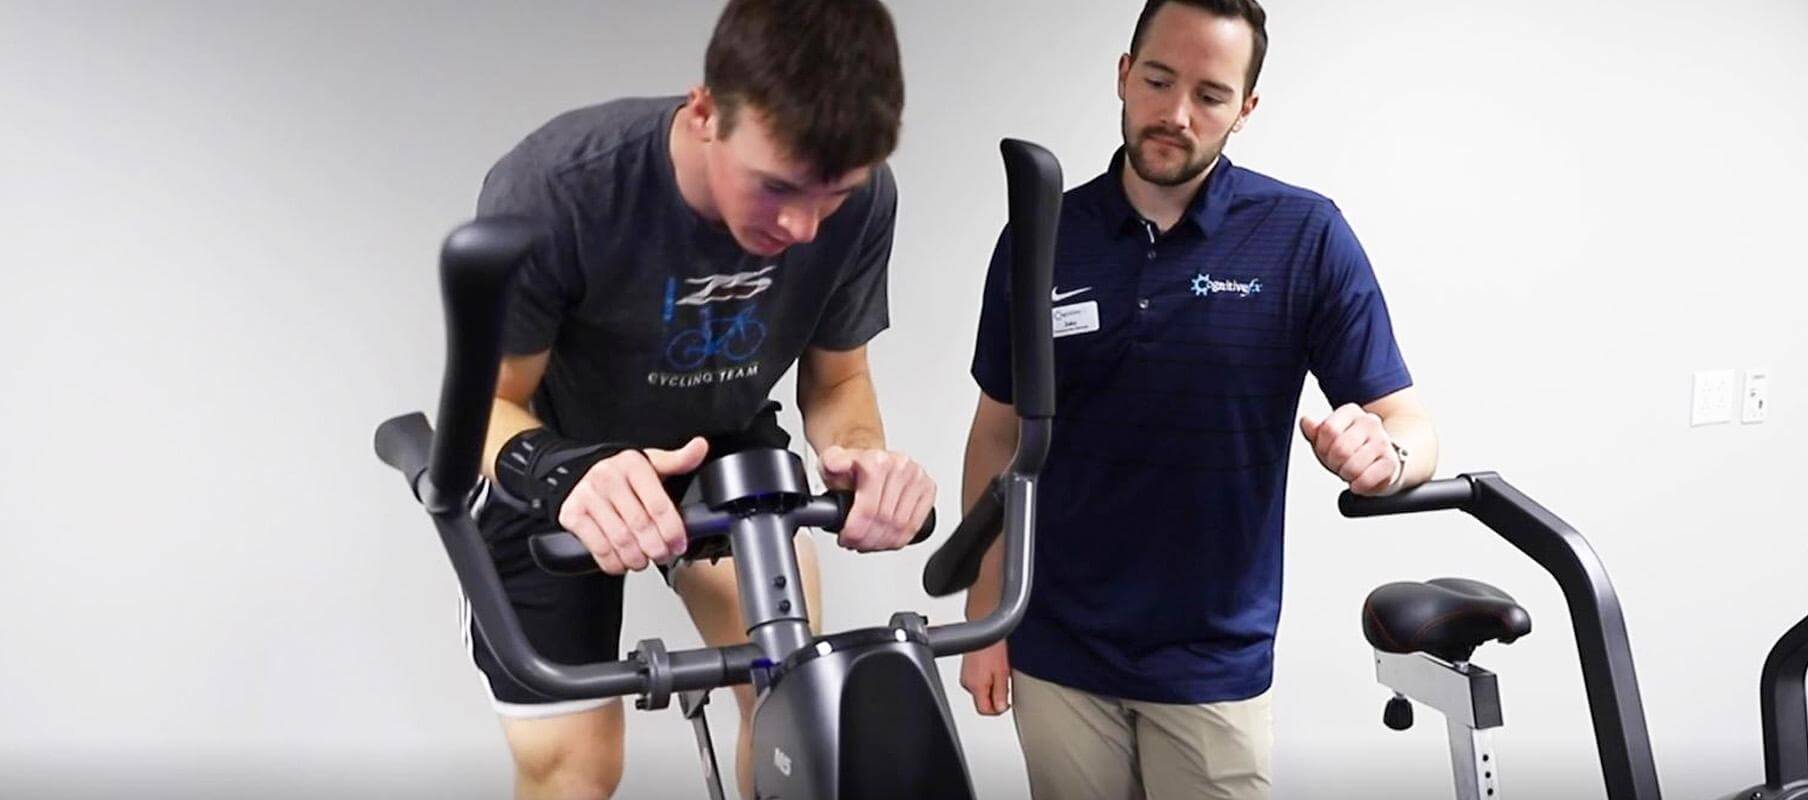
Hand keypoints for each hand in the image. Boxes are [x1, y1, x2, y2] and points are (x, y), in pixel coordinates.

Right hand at [557, 437, 708, 573]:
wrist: (582, 474)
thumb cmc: (623, 474)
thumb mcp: (651, 464)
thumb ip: (678, 461)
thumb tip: (700, 447)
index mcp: (632, 464)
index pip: (658, 505)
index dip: (672, 531)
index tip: (679, 545)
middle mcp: (607, 477)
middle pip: (640, 525)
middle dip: (656, 548)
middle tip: (662, 556)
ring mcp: (587, 495)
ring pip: (620, 539)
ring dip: (636, 558)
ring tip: (643, 560)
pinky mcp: (572, 513)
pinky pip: (598, 547)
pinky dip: (613, 562)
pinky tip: (622, 562)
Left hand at [817, 446, 935, 551]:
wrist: (869, 460)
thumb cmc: (852, 467)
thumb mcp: (831, 463)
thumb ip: (831, 462)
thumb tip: (835, 464)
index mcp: (877, 461)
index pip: (868, 509)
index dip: (855, 532)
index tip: (846, 538)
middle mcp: (900, 466)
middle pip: (885, 519)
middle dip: (867, 539)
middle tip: (855, 544)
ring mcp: (917, 477)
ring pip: (902, 526)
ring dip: (883, 542)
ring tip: (869, 544)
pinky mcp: (928, 488)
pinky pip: (915, 524)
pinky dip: (900, 539)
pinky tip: (886, 541)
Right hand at [960, 641, 1011, 714]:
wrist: (982, 628)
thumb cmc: (992, 647)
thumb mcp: (1002, 672)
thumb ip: (1000, 693)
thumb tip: (1000, 708)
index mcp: (976, 686)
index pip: (984, 710)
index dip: (997, 710)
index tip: (1006, 704)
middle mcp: (967, 683)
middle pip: (981, 701)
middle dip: (994, 698)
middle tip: (1005, 685)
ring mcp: (965, 676)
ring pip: (980, 691)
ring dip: (990, 688)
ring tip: (999, 672)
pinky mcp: (966, 669)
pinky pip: (977, 682)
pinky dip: (986, 679)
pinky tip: (992, 668)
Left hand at [1299, 404, 1400, 496]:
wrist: (1383, 461)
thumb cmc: (1352, 449)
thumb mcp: (1328, 439)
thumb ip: (1314, 431)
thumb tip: (1306, 421)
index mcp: (1351, 412)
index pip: (1328, 429)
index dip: (1322, 448)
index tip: (1327, 452)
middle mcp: (1370, 422)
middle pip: (1340, 449)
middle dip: (1334, 463)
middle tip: (1339, 465)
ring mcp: (1383, 442)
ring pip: (1352, 466)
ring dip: (1346, 475)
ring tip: (1350, 472)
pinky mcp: (1391, 463)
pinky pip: (1366, 480)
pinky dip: (1358, 486)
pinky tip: (1359, 482)